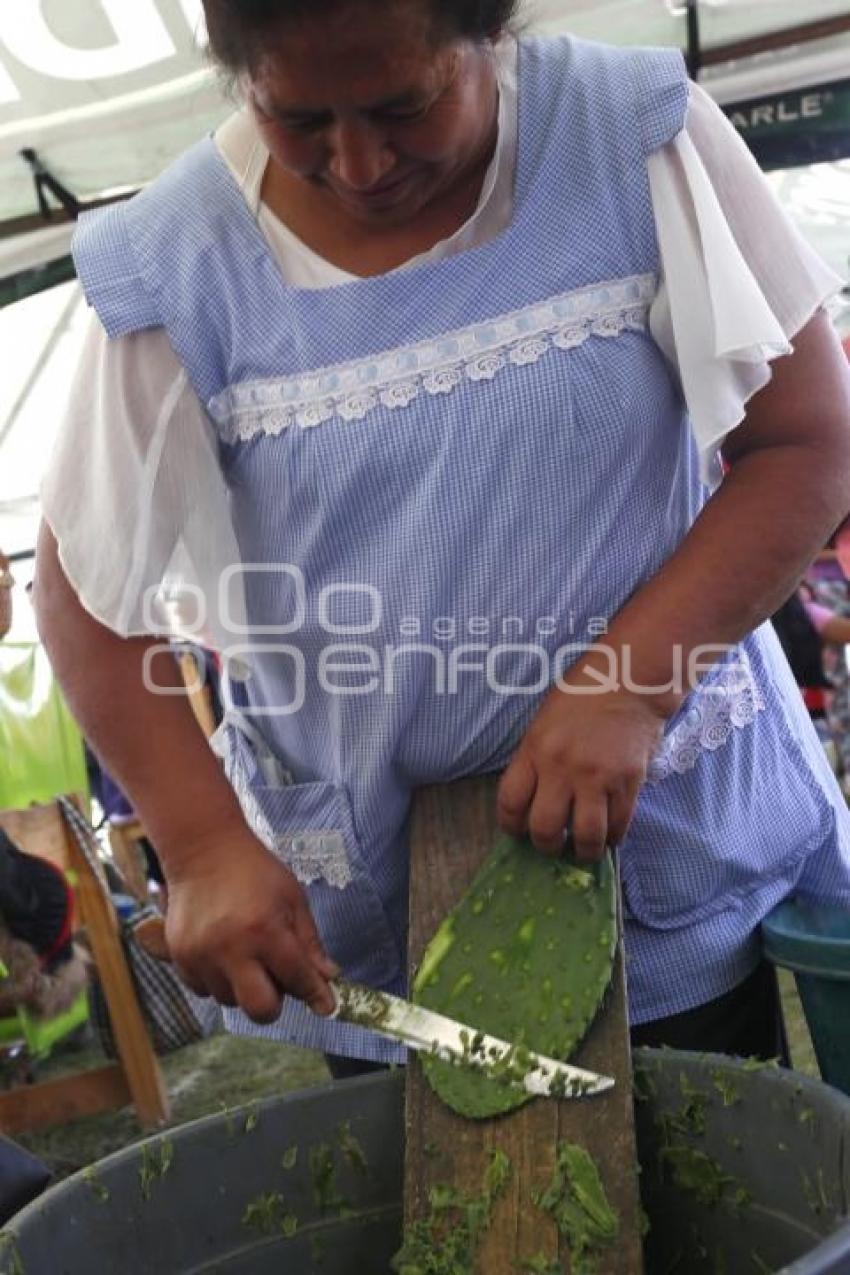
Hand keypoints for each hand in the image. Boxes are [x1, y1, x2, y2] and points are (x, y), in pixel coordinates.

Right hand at [164, 825, 338, 1023]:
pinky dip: (218, 980)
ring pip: (231, 1001)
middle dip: (274, 1002)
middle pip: (260, 1009)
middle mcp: (231, 950)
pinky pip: (204, 991)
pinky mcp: (180, 958)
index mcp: (265, 931)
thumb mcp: (292, 898)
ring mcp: (202, 957)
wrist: (203, 850)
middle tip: (276, 979)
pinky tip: (223, 954)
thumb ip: (309, 942)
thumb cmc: (253, 870)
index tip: (324, 1006)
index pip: (297, 979)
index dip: (316, 994)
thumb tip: (328, 977)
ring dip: (244, 988)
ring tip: (246, 955)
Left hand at [496, 665, 668, 860]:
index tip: (518, 831)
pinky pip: (618, 826)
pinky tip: (609, 835)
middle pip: (545, 828)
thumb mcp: (544, 723)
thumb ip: (534, 760)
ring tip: (582, 849)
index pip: (510, 802)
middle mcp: (562, 768)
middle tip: (552, 845)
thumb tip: (530, 800)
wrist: (631, 680)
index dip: (510, 826)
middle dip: (546, 846)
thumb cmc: (582, 695)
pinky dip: (612, 838)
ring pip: (585, 836)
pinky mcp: (629, 783)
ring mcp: (598, 777)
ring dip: (582, 851)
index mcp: (535, 750)